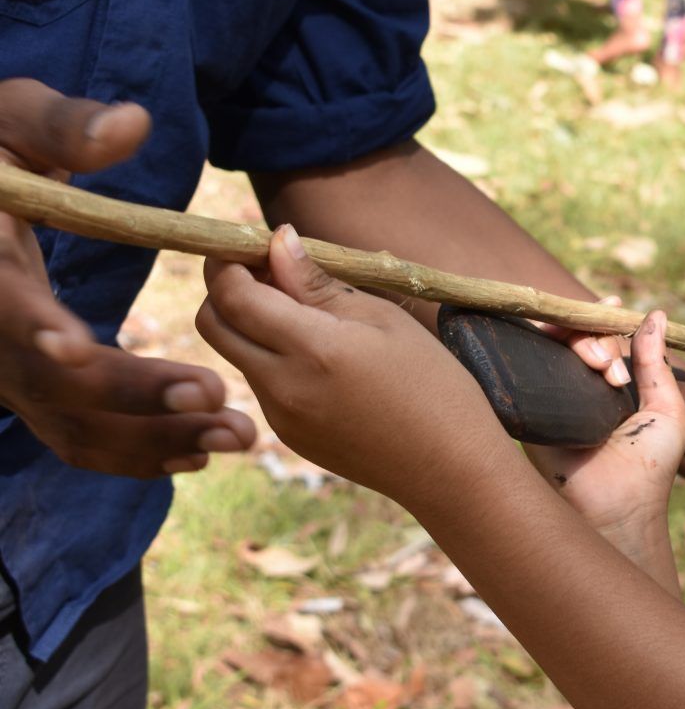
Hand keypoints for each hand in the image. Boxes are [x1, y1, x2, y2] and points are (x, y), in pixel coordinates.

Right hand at [0, 78, 254, 475]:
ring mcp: (12, 367)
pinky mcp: (40, 388)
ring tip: (235, 435)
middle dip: (131, 396)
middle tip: (217, 396)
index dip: (32, 327)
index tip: (77, 343)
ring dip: (153, 440)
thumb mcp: (11, 119)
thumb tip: (131, 123)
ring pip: (71, 425)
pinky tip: (199, 451)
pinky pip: (80, 436)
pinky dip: (135, 452)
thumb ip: (62, 125)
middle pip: (49, 383)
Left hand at [197, 226, 514, 508]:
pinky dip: (274, 359)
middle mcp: (282, 385)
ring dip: (251, 325)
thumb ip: (319, 284)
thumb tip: (277, 241)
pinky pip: (262, 385)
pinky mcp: (288, 436)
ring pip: (236, 354)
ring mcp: (280, 417)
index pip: (232, 294)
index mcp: (312, 348)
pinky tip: (325, 361)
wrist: (450, 467)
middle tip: (268, 274)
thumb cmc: (434, 383)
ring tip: (311, 317)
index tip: (251, 246)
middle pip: (211, 324)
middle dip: (224, 290)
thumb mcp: (384, 319)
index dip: (229, 262)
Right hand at [525, 311, 684, 564]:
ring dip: (577, 342)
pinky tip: (555, 347)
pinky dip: (539, 349)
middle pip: (578, 336)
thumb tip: (656, 314)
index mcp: (614, 388)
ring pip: (553, 347)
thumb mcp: (669, 411)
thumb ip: (657, 364)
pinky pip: (526, 368)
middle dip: (596, 336)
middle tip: (612, 369)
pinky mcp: (531, 412)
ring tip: (600, 367)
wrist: (618, 508)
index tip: (612, 308)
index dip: (604, 319)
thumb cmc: (651, 467)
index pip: (603, 338)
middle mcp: (581, 389)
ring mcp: (554, 399)